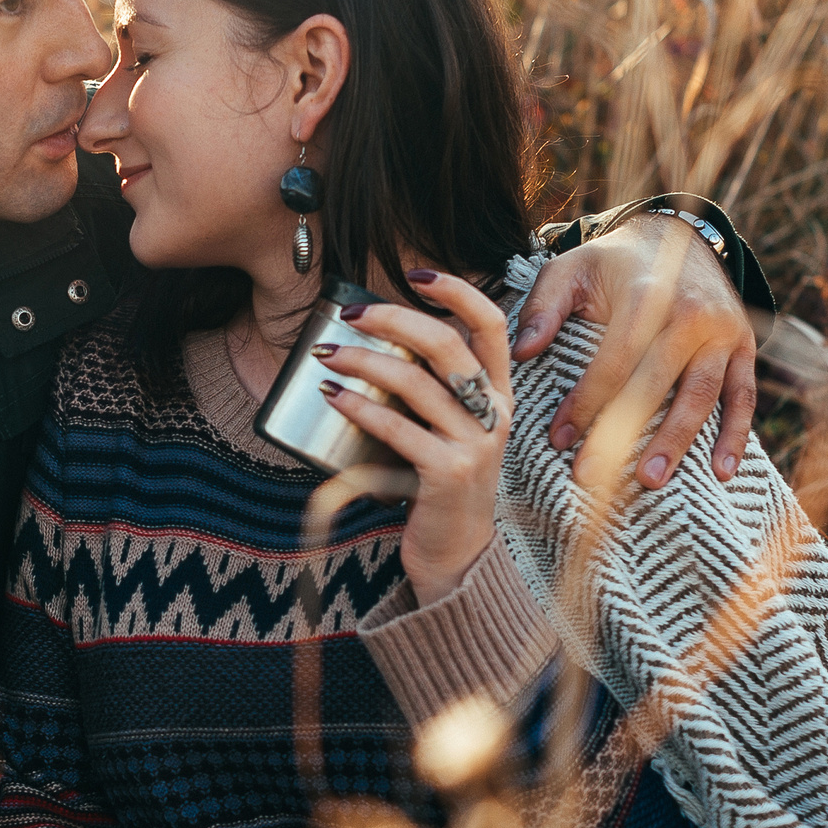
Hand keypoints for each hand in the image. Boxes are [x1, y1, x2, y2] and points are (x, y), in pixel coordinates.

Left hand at [316, 271, 513, 604]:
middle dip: (394, 319)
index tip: (415, 273)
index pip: (492, 323)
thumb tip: (379, 338)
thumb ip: (434, 388)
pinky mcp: (448, 475)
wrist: (458, 554)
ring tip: (327, 355)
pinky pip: (398, 428)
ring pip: (417, 383)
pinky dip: (360, 407)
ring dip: (364, 361)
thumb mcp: (452, 429)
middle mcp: (495, 414)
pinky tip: (333, 396)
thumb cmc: (442, 484)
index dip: (457, 290)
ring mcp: (475, 445)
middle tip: (350, 314)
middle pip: (448, 344)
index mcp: (500, 394)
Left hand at [512, 215, 756, 490]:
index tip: (559, 440)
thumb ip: (544, 307)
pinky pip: (744, 396)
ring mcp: (724, 332)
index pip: (614, 361)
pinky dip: (736, 436)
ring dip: (678, 442)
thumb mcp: (572, 268)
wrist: (680, 237)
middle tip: (593, 477)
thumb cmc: (613, 265)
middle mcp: (691, 314)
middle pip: (656, 385)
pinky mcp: (745, 347)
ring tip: (651, 482)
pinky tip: (721, 473)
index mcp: (647, 295)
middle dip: (624, 435)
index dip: (586, 402)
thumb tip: (522, 353)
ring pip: (702, 395)